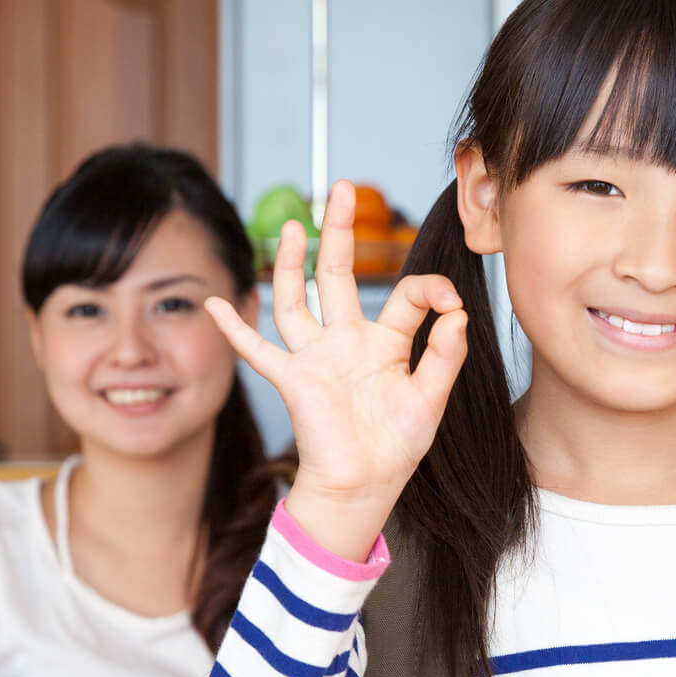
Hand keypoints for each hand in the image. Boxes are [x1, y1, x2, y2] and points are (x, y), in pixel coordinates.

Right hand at [206, 179, 468, 561]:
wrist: (365, 486)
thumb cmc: (397, 446)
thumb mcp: (431, 398)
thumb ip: (445, 354)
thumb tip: (459, 313)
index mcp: (386, 342)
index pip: (407, 295)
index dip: (431, 290)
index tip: (453, 302)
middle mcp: (347, 341)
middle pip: (338, 275)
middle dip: (339, 232)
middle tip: (341, 190)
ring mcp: (317, 357)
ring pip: (297, 300)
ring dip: (292, 263)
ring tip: (296, 225)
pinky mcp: (293, 380)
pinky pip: (258, 351)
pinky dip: (235, 329)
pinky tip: (216, 304)